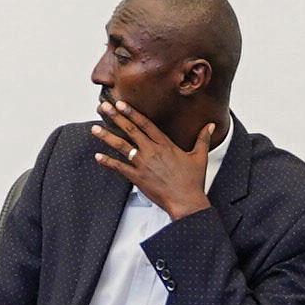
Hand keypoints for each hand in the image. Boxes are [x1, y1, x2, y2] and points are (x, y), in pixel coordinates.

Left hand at [91, 98, 213, 219]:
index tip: (121, 103)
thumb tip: (211, 126)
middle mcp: (152, 151)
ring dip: (107, 136)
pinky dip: (108, 162)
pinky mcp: (138, 178)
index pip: (146, 123)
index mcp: (165, 144)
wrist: (187, 201)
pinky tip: (97, 156)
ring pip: (122, 146)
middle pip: (130, 130)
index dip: (132, 112)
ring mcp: (144, 164)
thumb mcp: (200, 157)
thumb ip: (203, 139)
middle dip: (115, 117)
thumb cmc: (193, 181)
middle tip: (103, 106)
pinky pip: (119, 168)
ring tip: (94, 128)